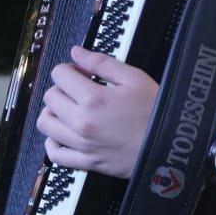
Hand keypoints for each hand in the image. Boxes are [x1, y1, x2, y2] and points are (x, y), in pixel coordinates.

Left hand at [36, 46, 158, 178]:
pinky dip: (53, 143)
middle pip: (50, 97)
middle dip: (61, 88)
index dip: (69, 69)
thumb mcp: (134, 78)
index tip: (80, 73)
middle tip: (78, 89)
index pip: (59, 74)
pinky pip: (55, 154)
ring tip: (69, 109)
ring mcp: (82, 144)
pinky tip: (64, 134)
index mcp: (93, 99)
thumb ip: (101, 63)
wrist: (169, 147)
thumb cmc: (156, 113)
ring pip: (46, 124)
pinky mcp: (86, 162)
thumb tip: (76, 52)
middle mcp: (82, 123)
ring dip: (53, 112)